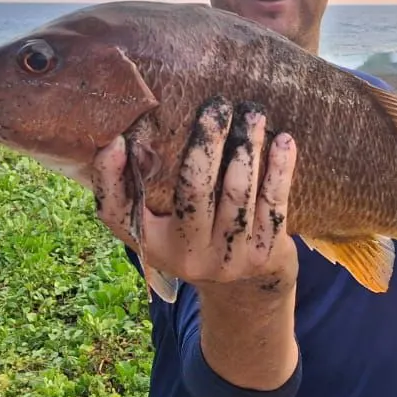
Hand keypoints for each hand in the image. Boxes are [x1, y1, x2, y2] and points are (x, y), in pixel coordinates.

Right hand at [91, 99, 300, 391]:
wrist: (245, 290)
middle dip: (206, 142)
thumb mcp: (159, 225)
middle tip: (216, 106)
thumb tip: (121, 141)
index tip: (118, 140)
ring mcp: (229, 257)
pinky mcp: (265, 253)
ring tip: (252, 113)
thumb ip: (136, 187)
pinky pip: (274, 203)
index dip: (112, 178)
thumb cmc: (194, 237)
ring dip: (246, 146)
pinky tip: (284, 140)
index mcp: (152, 244)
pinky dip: (280, 169)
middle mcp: (188, 255)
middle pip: (193, 190)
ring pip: (237, 191)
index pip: (120, 213)